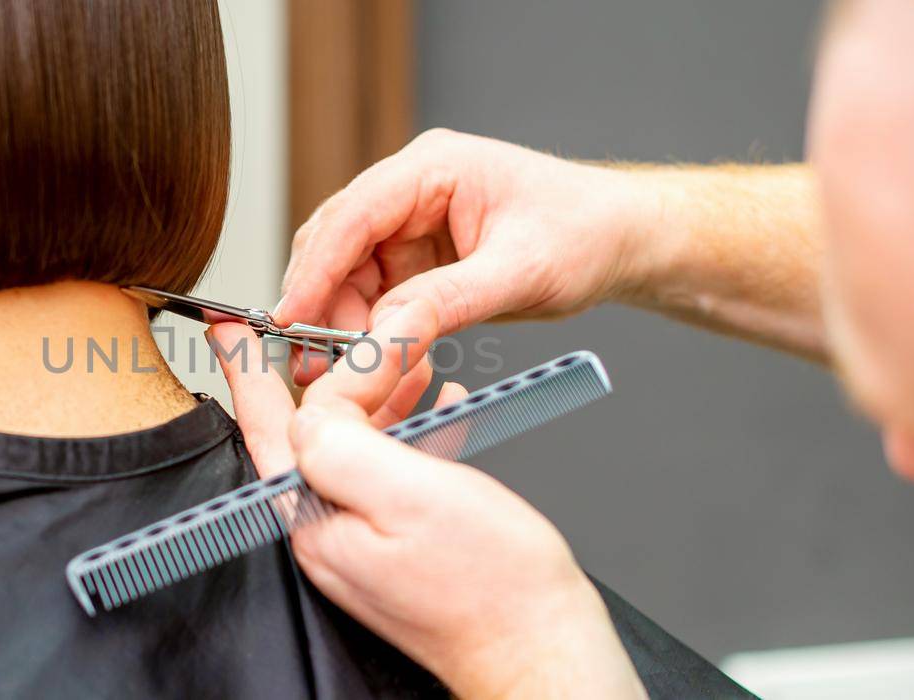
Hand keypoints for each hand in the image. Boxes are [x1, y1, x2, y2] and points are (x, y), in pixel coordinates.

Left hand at [210, 301, 643, 698]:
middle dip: (341, 375)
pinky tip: (441, 408)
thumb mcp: (410, 493)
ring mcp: (361, 542)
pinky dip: (412, 431)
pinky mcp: (397, 547)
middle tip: (369, 335)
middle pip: (314, 432)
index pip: (267, 429)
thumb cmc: (491, 586)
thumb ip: (344, 445)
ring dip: (383, 398)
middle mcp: (328, 532)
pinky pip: (391, 472)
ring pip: (357, 447)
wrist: (540, 650)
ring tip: (414, 361)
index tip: (228, 328)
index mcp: (315, 518)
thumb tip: (309, 410)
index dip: (246, 371)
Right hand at [275, 128, 661, 383]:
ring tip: (354, 376)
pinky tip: (385, 366)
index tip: (290, 321)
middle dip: (321, 307)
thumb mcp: (522, 272)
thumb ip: (450, 300)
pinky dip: (374, 335)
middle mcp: (412, 189)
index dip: (314, 271)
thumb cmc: (586, 235)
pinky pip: (376, 299)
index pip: (352, 216)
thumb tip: (383, 331)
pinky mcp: (419, 259)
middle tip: (315, 366)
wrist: (623, 242)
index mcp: (433, 167)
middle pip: (336, 247)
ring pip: (348, 278)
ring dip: (344, 328)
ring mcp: (412, 224)